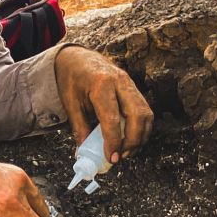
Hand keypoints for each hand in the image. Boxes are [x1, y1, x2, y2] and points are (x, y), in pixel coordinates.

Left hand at [54, 47, 153, 163]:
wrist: (78, 59)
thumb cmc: (72, 80)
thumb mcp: (70, 104)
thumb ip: (80, 128)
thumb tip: (85, 153)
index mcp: (100, 85)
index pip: (112, 119)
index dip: (113, 141)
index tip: (110, 157)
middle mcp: (120, 83)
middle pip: (137, 116)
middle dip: (133, 141)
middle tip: (121, 157)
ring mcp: (131, 84)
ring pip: (146, 114)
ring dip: (140, 137)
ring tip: (126, 152)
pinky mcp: (135, 89)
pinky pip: (145, 111)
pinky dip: (142, 129)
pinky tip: (131, 140)